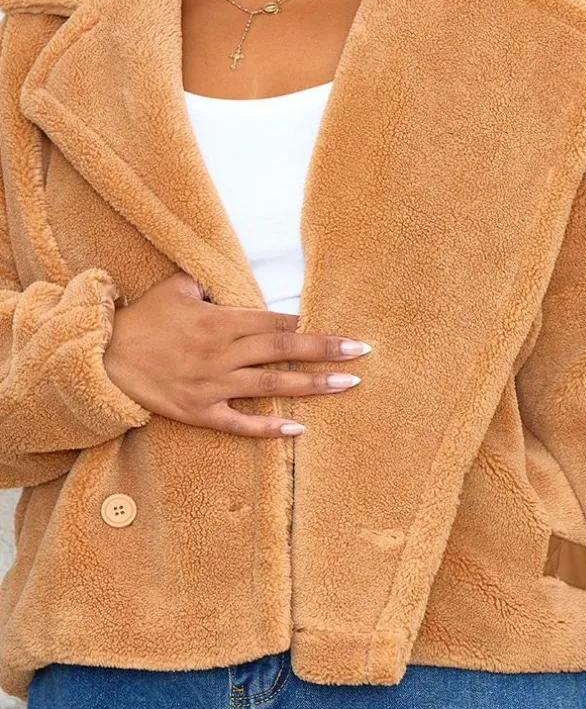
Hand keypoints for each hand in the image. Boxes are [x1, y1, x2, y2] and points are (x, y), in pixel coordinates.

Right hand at [103, 272, 369, 436]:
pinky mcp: (200, 412)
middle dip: (324, 349)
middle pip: (282, 350)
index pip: (273, 321)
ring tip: (347, 385)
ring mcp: (213, 385)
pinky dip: (269, 428)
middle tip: (361, 351)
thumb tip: (226, 278)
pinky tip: (299, 430)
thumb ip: (207, 283)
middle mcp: (222, 353)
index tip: (340, 326)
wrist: (102, 359)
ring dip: (312, 386)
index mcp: (219, 321)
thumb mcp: (175, 290)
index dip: (308, 323)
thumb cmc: (142, 321)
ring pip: (271, 386)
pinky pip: (240, 423)